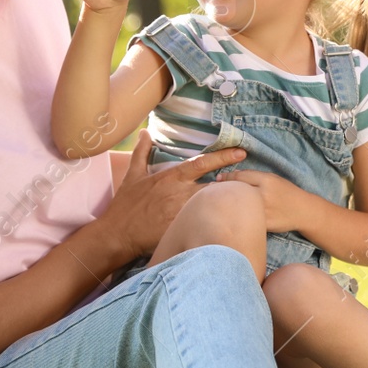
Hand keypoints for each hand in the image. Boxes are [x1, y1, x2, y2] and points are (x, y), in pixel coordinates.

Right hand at [98, 131, 245, 257]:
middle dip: (233, 184)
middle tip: (249, 182)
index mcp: (172, 178)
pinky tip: (231, 224)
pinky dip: (218, 222)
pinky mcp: (185, 230)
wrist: (117, 234)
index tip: (241, 152)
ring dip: (228, 203)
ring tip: (245, 202)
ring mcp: (184, 212)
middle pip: (215, 185)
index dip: (223, 156)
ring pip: (214, 205)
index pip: (202, 163)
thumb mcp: (133, 175)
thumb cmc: (126, 206)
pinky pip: (206, 224)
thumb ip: (141, 153)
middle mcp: (181, 193)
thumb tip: (145, 133)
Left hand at [214, 168, 312, 232]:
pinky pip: (245, 221)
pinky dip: (236, 218)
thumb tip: (232, 175)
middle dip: (222, 190)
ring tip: (217, 205)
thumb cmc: (287, 193)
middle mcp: (264, 195)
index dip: (227, 177)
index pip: (240, 176)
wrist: (304, 211)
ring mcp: (264, 211)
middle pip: (236, 191)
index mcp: (267, 180)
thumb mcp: (273, 179)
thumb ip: (254, 177)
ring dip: (226, 205)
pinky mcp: (264, 225)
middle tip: (212, 191)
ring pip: (238, 207)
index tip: (218, 179)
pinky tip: (229, 217)